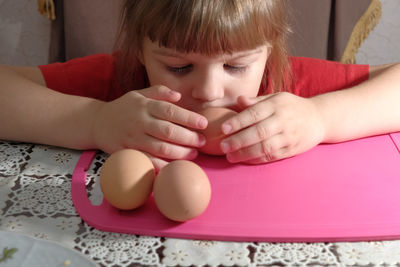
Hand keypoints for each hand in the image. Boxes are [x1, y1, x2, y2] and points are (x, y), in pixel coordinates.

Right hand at [91, 85, 206, 170]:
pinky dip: (163, 165)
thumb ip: (159, 92)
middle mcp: (139, 122)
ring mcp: (133, 139)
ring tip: (194, 154)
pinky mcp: (128, 152)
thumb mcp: (139, 94)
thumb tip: (178, 95)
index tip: (203, 123)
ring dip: (180, 153)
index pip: (170, 111)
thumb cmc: (123, 108)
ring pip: (160, 148)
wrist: (96, 123)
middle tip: (202, 142)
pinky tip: (175, 166)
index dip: (189, 118)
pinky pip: (148, 161)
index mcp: (144, 106)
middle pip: (168, 131)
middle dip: (189, 138)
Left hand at [220, 92, 324, 163]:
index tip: (223, 128)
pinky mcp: (291, 149)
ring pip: (265, 147)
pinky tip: (245, 160)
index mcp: (276, 105)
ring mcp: (288, 136)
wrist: (319, 118)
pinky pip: (272, 156)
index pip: (254, 113)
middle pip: (258, 132)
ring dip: (246, 153)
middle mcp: (283, 120)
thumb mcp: (276, 98)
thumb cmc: (291, 107)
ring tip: (230, 157)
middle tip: (223, 146)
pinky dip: (257, 159)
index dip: (238, 122)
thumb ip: (257, 101)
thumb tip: (238, 99)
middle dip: (239, 141)